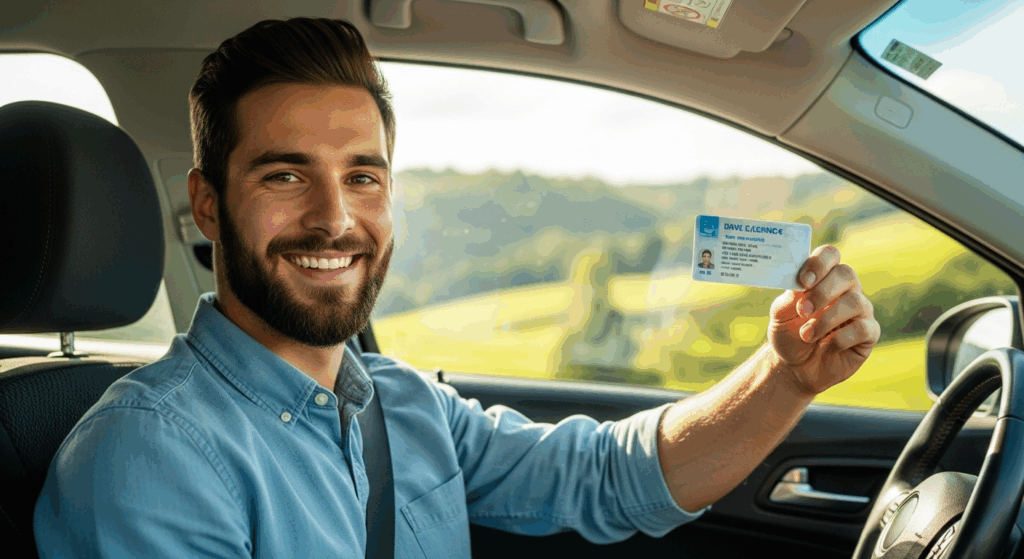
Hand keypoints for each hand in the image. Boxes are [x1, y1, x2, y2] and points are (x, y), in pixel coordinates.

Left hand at [767, 245, 880, 395]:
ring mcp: (861, 310)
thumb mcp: (780, 314)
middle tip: (802, 311)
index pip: (830, 255)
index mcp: (824, 277)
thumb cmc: (788, 333)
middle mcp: (846, 289)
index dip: (819, 263)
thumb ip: (789, 298)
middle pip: (847, 274)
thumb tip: (799, 285)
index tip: (803, 281)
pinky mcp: (869, 333)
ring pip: (855, 302)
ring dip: (826, 320)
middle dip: (822, 292)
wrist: (794, 366)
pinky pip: (863, 328)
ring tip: (806, 335)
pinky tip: (827, 346)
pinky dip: (840, 338)